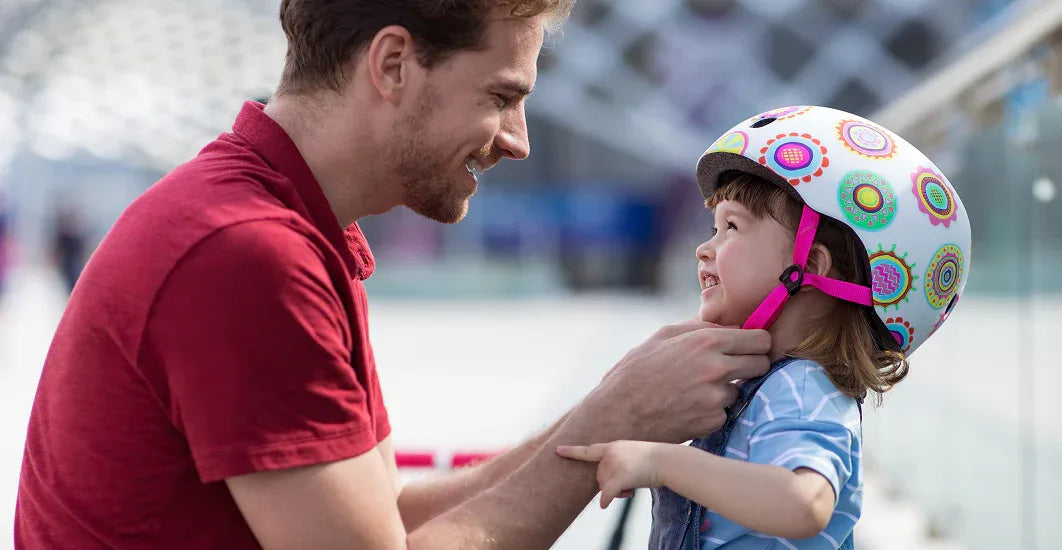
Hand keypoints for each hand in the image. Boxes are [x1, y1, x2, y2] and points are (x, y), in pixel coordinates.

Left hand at [555, 441, 666, 507]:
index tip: (557, 450)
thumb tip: (609, 486)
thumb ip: (618, 462)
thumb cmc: (654, 460)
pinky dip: (606, 500)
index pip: (589, 450)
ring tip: (633, 486)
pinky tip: (604, 505)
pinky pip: (608, 492)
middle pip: (599, 477)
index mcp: (613, 446)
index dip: (572, 451)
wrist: (667, 460)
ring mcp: (616, 464)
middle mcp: (611, 454)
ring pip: (604, 486)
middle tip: (628, 485)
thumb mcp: (633, 454)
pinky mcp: (621, 476)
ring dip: (616, 491)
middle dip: (609, 484)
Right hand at [579, 320, 770, 442]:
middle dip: (752, 364)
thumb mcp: (661, 337)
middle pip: (761, 363)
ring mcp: (716, 397)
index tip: (750, 347)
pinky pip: (725, 410)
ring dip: (727, 389)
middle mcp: (716, 368)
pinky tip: (690, 407)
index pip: (759, 338)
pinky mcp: (713, 421)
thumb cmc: (635, 373)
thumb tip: (729, 326)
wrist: (618, 416)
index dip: (757, 343)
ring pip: (742, 388)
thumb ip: (699, 328)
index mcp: (706, 341)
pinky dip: (713, 409)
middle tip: (735, 368)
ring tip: (697, 390)